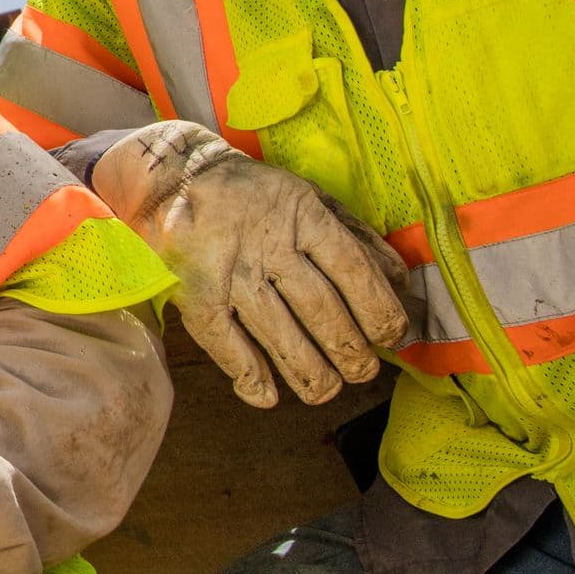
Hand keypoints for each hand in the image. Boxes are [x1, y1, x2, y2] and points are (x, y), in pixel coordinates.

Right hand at [94, 120, 408, 407]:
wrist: (174, 178)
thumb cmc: (254, 194)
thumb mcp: (311, 197)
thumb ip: (356, 237)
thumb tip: (401, 282)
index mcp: (303, 215)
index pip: (353, 272)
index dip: (379, 311)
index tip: (392, 335)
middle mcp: (268, 245)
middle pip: (321, 310)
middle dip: (350, 351)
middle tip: (362, 371)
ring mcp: (229, 272)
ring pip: (278, 334)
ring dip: (310, 372)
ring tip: (327, 389)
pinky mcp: (195, 294)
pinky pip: (225, 342)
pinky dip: (248, 375)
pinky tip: (267, 395)